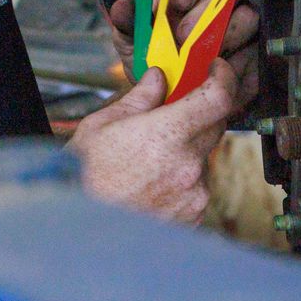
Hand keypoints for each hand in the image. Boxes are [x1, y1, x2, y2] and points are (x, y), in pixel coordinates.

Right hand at [68, 58, 241, 224]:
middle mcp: (188, 166)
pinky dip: (181, 183)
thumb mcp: (100, 127)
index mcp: (167, 135)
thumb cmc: (82, 180)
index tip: (217, 72)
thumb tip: (157, 79)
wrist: (77, 229)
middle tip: (172, 116)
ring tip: (148, 164)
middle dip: (198, 116)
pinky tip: (151, 187)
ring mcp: (193, 195)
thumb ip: (138, 100)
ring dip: (186, 153)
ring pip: (203, 160)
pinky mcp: (192, 217)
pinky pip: (196, 189)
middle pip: (214, 127)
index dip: (223, 78)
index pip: (217, 98)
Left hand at [106, 0, 259, 109]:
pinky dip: (239, 65)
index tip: (178, 1)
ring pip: (249, 17)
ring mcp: (243, 24)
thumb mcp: (134, 41)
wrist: (167, 96)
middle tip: (183, 38)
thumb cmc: (153, 57)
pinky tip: (219, 76)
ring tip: (203, 59)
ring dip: (226, 36)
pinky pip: (256, 53)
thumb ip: (129, 23)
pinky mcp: (254, 53)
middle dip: (206, 12)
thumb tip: (120, 9)